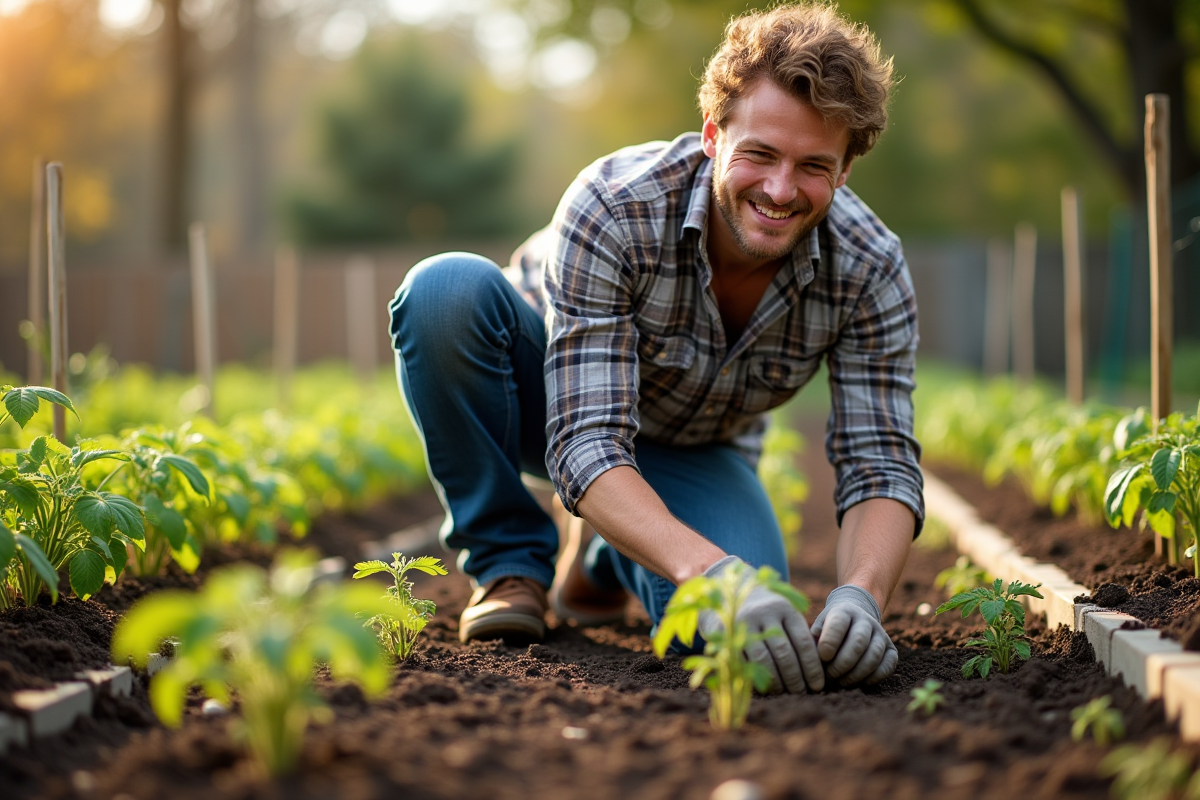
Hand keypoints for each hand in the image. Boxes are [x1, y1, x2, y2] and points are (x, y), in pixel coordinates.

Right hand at [698, 556, 824, 693]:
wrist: (728, 590)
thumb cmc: (766, 611)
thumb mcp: (783, 613)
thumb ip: (798, 634)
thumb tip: (819, 670)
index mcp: (784, 607)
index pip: (803, 642)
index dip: (812, 667)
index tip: (818, 685)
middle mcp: (764, 612)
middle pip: (785, 652)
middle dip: (796, 678)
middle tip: (802, 693)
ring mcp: (743, 622)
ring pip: (764, 659)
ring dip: (777, 681)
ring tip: (786, 692)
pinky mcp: (725, 633)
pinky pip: (744, 660)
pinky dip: (756, 677)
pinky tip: (766, 687)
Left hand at [810, 585, 896, 686]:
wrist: (854, 617)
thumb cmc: (829, 628)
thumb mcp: (818, 626)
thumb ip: (813, 640)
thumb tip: (808, 659)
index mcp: (843, 611)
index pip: (838, 623)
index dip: (829, 642)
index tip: (822, 657)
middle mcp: (865, 620)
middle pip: (858, 641)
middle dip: (842, 663)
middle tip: (830, 676)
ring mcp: (881, 634)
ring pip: (873, 655)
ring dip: (856, 674)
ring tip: (841, 682)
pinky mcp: (892, 649)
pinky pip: (888, 665)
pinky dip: (873, 678)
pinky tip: (859, 683)